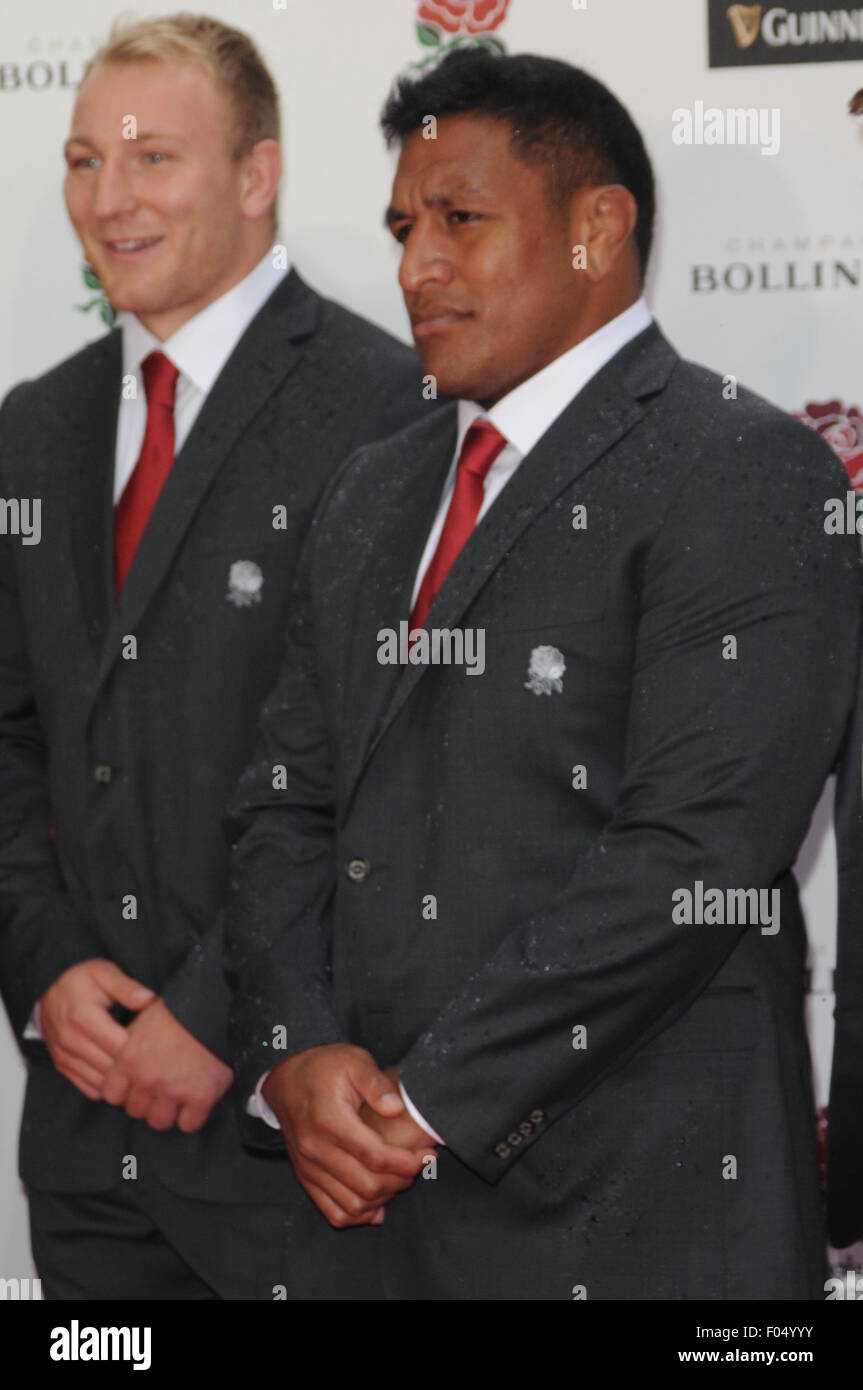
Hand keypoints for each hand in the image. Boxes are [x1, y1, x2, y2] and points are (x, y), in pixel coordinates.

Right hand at [39, 958, 154, 1100]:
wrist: (49, 987)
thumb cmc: (81, 979)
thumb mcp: (105, 973)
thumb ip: (127, 987)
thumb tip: (148, 999)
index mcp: (83, 1018)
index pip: (120, 1046)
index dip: (142, 1048)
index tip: (157, 1042)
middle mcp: (70, 1041)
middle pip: (112, 1068)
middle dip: (135, 1066)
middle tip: (154, 1059)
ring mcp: (64, 1056)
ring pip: (101, 1083)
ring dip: (122, 1080)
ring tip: (140, 1069)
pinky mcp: (62, 1065)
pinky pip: (89, 1088)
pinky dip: (107, 1087)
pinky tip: (121, 1075)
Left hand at [101, 998, 232, 1132]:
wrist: (214, 1008)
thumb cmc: (179, 1009)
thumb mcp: (143, 1019)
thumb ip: (130, 1044)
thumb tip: (125, 1059)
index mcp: (129, 1060)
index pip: (112, 1095)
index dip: (126, 1092)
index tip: (137, 1086)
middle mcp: (146, 1079)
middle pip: (135, 1111)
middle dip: (147, 1102)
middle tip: (161, 1089)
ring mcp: (173, 1091)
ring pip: (159, 1122)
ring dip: (168, 1112)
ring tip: (178, 1098)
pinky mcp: (200, 1098)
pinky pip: (189, 1124)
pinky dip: (192, 1116)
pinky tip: (196, 1102)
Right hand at [262, 1045, 427, 1228]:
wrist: (286, 1079)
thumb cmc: (324, 1067)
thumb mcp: (354, 1060)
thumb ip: (376, 1084)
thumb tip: (396, 1109)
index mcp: (330, 1121)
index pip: (376, 1156)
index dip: (408, 1162)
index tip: (428, 1155)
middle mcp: (316, 1150)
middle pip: (367, 1186)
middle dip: (402, 1181)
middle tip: (419, 1165)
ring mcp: (308, 1168)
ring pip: (352, 1205)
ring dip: (384, 1199)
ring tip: (401, 1178)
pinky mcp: (305, 1177)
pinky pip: (333, 1212)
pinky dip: (359, 1214)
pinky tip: (378, 1203)